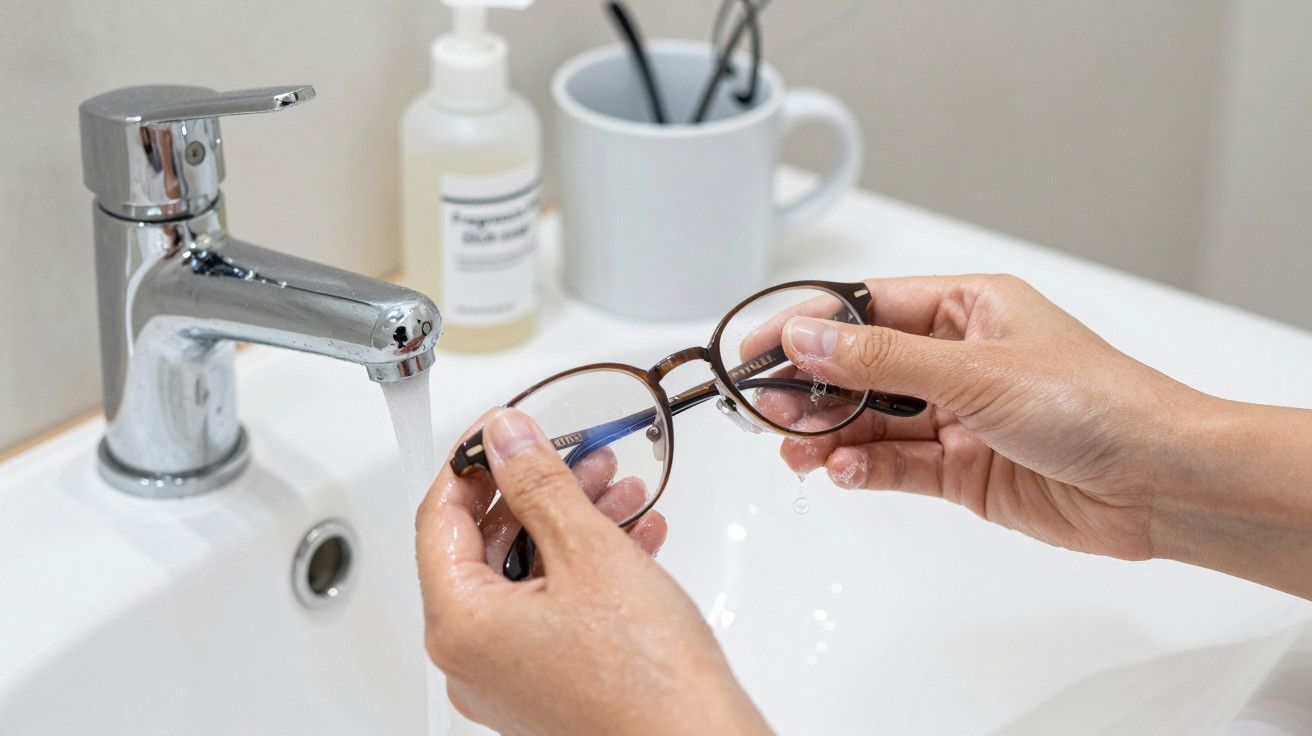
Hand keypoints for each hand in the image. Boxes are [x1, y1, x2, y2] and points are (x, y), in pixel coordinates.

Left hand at [416, 408, 771, 735]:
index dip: (472, 463)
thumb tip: (505, 438)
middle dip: (539, 492)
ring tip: (618, 490)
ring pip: (527, 574)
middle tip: (575, 454)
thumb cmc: (647, 680)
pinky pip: (552, 608)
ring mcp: (510, 677)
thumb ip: (539, 484)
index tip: (500, 430)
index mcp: (460, 626)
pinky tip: (633, 536)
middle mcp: (472, 659)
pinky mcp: (548, 685)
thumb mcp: (589, 552)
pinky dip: (586, 567)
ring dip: (572, 524)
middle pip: (486, 545)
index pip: (439, 518)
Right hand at [776, 274, 1205, 560]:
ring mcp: (958, 416)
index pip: (865, 308)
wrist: (1159, 484)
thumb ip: (882, 360)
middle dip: (811, 388)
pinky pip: (895, 466)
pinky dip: (864, 470)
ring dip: (829, 435)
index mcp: (967, 308)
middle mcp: (958, 358)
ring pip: (871, 422)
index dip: (806, 326)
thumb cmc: (1096, 405)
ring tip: (794, 450)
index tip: (756, 348)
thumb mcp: (976, 372)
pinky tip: (842, 472)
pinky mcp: (962, 469)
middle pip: (860, 369)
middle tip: (763, 408)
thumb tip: (806, 337)